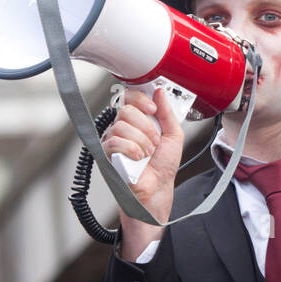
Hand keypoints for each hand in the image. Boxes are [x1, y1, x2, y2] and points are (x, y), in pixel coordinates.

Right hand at [103, 87, 185, 259]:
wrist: (158, 189)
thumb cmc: (164, 166)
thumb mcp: (174, 135)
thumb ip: (167, 112)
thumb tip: (159, 92)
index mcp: (138, 120)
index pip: (130, 97)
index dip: (141, 99)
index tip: (153, 109)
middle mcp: (123, 127)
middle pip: (126, 109)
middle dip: (146, 126)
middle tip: (155, 141)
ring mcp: (113, 139)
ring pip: (122, 125)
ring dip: (142, 141)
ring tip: (147, 153)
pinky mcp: (106, 153)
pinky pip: (115, 141)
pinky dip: (131, 149)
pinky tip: (137, 158)